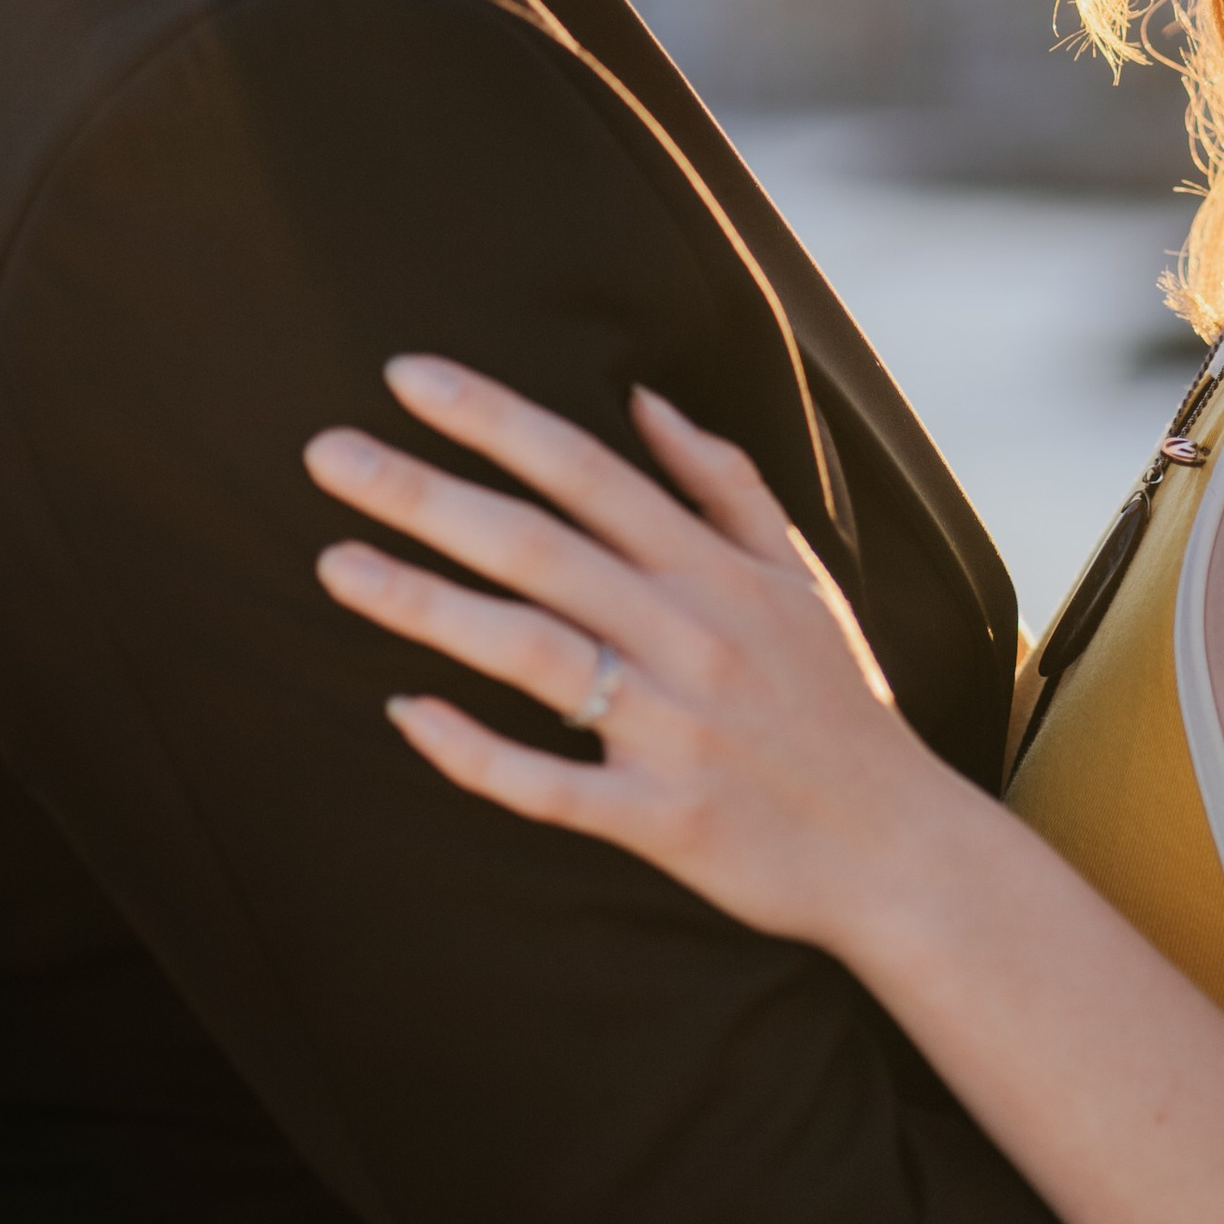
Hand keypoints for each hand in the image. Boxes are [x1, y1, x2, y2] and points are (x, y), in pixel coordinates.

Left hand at [304, 359, 965, 952]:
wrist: (897, 848)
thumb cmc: (834, 703)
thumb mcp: (798, 574)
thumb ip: (721, 483)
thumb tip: (642, 399)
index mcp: (714, 569)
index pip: (586, 471)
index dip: (493, 418)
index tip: (403, 376)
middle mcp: (690, 634)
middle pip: (538, 547)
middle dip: (425, 494)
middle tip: (325, 455)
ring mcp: (674, 729)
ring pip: (532, 653)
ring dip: (426, 605)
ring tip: (334, 566)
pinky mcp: (664, 821)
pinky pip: (551, 784)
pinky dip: (475, 751)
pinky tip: (403, 714)